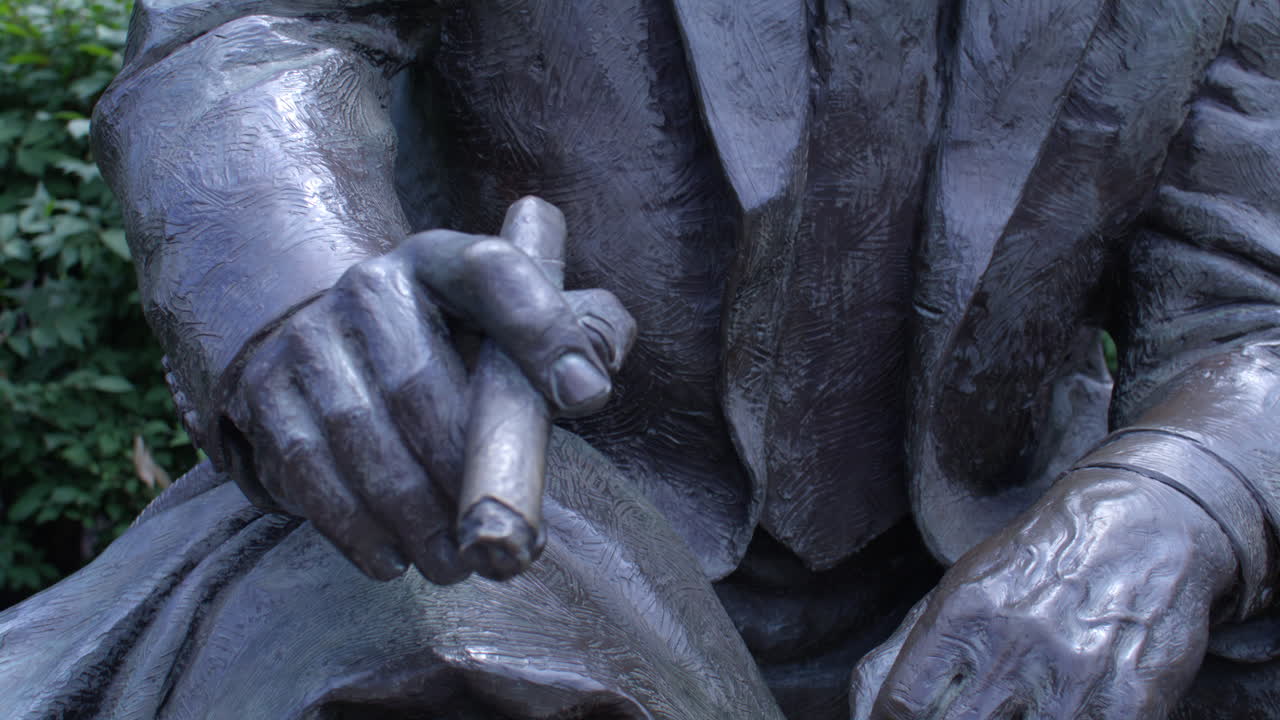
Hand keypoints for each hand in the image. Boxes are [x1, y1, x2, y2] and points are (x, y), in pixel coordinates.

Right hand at [215, 198, 634, 583]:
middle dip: (466, 476)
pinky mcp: (265, 394)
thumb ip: (574, 332)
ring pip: (361, 437)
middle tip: (505, 541)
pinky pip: (307, 470)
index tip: (587, 398)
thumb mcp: (508, 325)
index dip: (544, 330)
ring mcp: (307, 339)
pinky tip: (390, 560)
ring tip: (455, 565)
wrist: (331, 345)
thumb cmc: (450, 348)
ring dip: (412, 516)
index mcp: (443, 262)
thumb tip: (590, 382)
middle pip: (419, 385)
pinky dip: (352, 526)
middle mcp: (368, 288)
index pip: (495, 273)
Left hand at [851, 470, 1236, 718]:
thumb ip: (908, 650)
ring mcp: (1075, 676)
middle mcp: (1016, 644)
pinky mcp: (1131, 700)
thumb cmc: (1036, 563)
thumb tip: (865, 714)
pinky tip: (1051, 716)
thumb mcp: (962, 587)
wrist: (1145, 522)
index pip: (904, 703)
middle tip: (961, 716)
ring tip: (1007, 716)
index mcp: (965, 613)